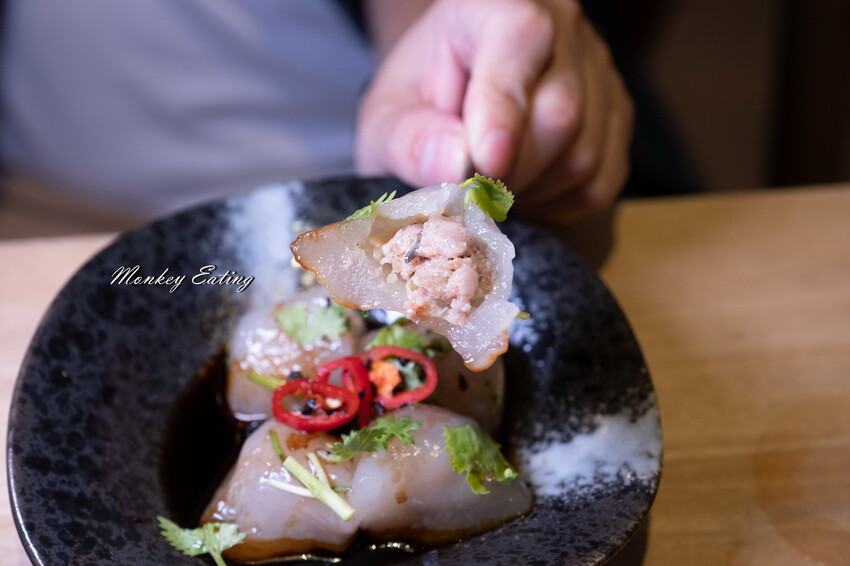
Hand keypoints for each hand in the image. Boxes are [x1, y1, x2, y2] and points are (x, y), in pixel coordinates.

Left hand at [355, 0, 632, 223]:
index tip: (482, 163)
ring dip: (532, 191)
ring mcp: (599, 71)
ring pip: (584, 154)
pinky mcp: (616, 116)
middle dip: (510, 171)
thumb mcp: (386, 120)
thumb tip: (454, 165)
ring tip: (493, 186)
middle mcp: (563, 26)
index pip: (520, 40)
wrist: (451, 97)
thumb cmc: (417, 103)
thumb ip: (409, 139)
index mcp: (497, 4)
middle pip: (560, 112)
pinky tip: (526, 190)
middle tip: (471, 193)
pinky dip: (559, 203)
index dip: (504, 107)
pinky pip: (600, 181)